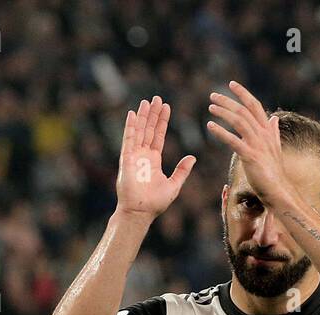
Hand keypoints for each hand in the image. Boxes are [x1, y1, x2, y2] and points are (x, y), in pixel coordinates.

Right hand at [115, 96, 196, 219]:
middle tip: (157, 98)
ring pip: (139, 131)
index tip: (166, 107)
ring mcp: (134, 156)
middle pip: (149, 129)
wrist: (140, 212)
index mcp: (154, 160)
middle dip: (153, 114)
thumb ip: (182, 170)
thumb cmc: (155, 203)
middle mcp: (143, 156)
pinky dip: (130, 127)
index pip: (159, 136)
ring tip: (147, 101)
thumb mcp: (174, 185)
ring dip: (143, 116)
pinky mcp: (127, 159)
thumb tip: (193, 157)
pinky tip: (133, 114)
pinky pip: (129, 139)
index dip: (162, 121)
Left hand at [206, 81, 293, 207]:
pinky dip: (221, 131)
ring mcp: (258, 145)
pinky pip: (234, 140)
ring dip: (223, 112)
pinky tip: (210, 126)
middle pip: (244, 111)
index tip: (231, 84)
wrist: (279, 191)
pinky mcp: (251, 156)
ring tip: (210, 108)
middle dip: (228, 101)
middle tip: (213, 95)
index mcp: (267, 131)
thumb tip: (273, 119)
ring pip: (239, 121)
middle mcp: (263, 134)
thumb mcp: (274, 148)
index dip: (244, 93)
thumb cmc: (274, 172)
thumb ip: (272, 132)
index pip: (255, 106)